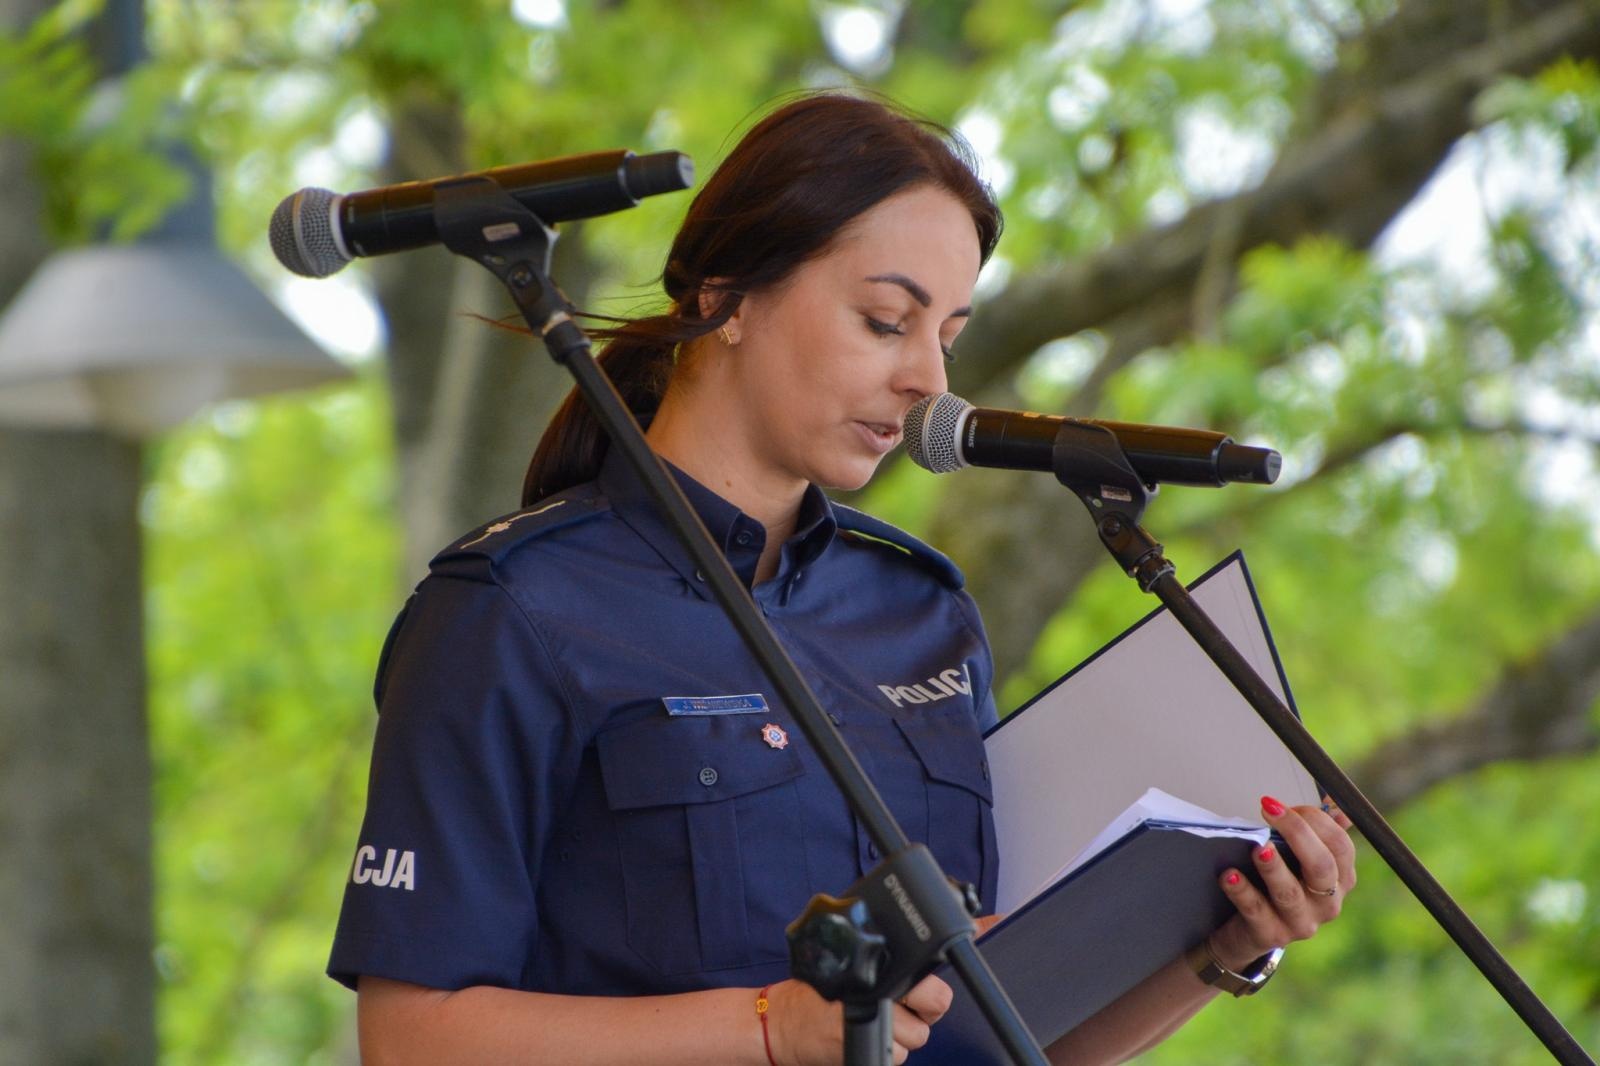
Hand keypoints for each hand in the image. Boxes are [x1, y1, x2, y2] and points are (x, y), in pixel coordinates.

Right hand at [766, 973, 953, 1065]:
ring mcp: (871, 1031)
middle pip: (926, 1023)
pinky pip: (890, 1060)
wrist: (781, 1023)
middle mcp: (879, 1001)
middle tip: (895, 1013)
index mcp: (878, 976)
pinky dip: (878, 1054)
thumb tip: (918, 978)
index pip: (934, 992)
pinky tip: (857, 1038)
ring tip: (867, 1025)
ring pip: (910, 1045)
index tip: (920, 999)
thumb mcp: (846, 969)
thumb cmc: (811, 995)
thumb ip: (881, 970)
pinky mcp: (862, 1052)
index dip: (930, 997)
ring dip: (896, 1041)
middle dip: (915, 1021)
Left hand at [1208, 795, 1356, 969]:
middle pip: (1322, 866)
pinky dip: (1242, 891)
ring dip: (1273, 868)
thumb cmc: (1275, 884)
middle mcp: (1327, 903)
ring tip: (1258, 848)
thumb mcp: (1298, 858)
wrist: (1248, 930)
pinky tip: (1229, 875)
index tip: (1284, 805)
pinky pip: (1256, 911)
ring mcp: (1301, 922)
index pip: (1340, 846)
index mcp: (1340, 879)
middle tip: (1269, 811)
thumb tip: (1333, 800)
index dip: (1315, 821)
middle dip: (1297, 834)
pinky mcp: (1271, 935)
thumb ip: (1315, 831)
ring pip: (1289, 892)